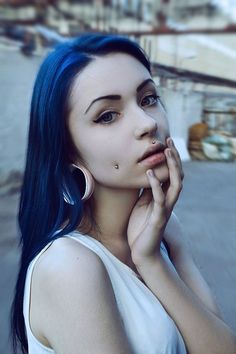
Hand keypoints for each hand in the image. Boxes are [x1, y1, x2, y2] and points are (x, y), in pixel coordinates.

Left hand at [127, 137, 183, 264]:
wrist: (141, 251)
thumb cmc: (140, 227)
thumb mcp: (142, 204)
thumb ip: (148, 191)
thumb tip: (146, 174)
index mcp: (163, 197)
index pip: (171, 174)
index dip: (171, 158)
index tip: (166, 142)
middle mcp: (168, 201)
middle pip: (177, 176)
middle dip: (174, 157)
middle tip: (169, 140)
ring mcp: (165, 209)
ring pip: (175, 185)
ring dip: (172, 167)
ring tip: (167, 151)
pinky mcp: (158, 218)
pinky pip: (159, 198)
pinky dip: (156, 184)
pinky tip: (151, 172)